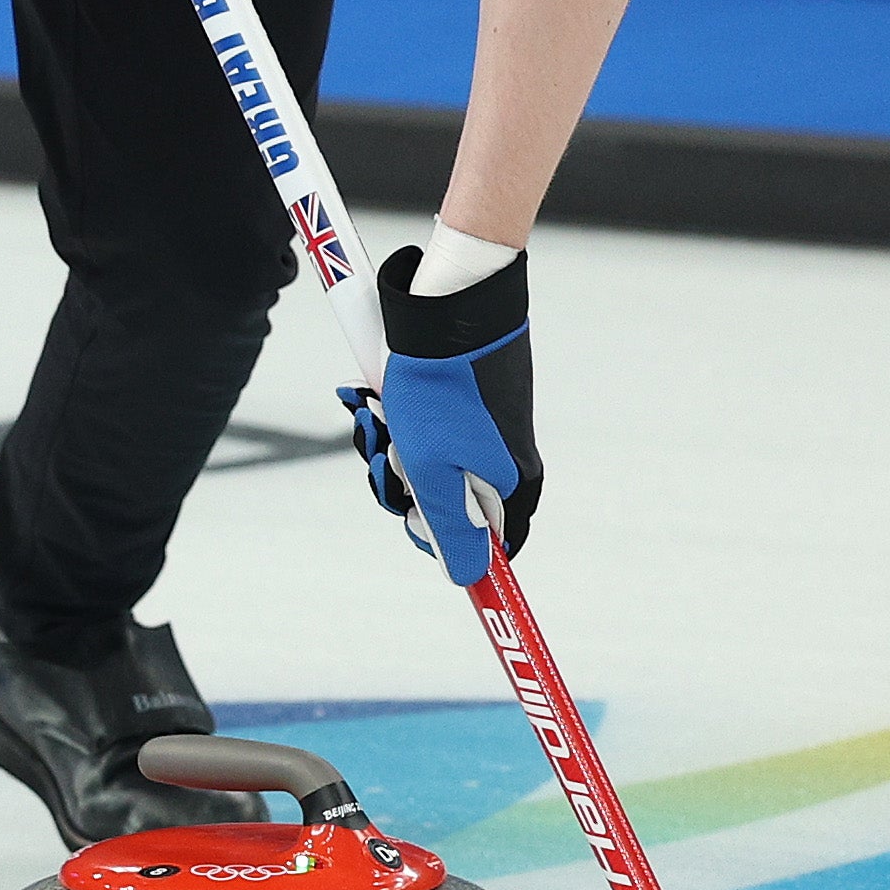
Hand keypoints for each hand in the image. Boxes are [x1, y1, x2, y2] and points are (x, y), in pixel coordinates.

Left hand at [351, 241, 542, 578]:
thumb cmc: (438, 393)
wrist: (449, 309)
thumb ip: (451, 530)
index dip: (443, 541)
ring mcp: (488, 429)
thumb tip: (471, 580)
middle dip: (403, 485)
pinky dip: (399, 420)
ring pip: (430, 465)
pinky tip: (381, 399)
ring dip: (393, 448)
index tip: (411, 518)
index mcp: (511, 485)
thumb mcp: (434, 474)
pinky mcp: (469, 403)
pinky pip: (426, 431)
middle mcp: (506, 460)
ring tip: (378, 417)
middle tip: (383, 454)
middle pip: (448, 504)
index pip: (488, 546)